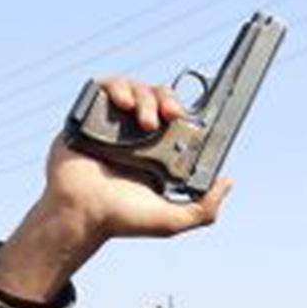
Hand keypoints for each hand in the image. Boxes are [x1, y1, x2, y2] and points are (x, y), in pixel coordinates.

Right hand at [0, 78, 230, 303]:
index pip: (173, 115)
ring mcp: (111, 122)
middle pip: (156, 96)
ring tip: (142, 121)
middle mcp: (133, 133)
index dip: (182, 109)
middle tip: (169, 116)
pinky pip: (104, 86)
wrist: (80, 214)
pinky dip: (116, 87)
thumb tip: (227, 181)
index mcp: (154, 149)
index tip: (184, 116)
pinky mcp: (88, 116)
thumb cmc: (119, 220)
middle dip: (166, 99)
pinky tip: (123, 104)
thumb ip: (203, 209)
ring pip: (134, 88)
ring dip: (144, 97)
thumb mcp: (170, 221)